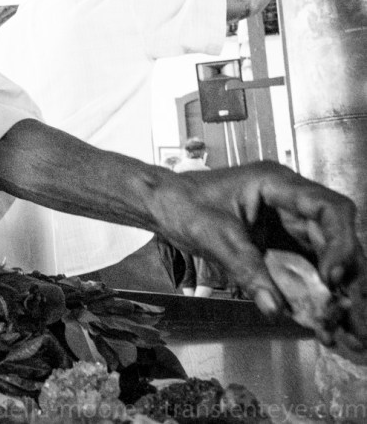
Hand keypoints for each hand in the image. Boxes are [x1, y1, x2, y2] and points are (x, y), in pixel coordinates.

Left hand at [156, 162, 364, 325]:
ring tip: (348, 327)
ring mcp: (287, 223)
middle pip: (335, 237)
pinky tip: (324, 320)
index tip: (334, 276)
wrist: (162, 204)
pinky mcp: (280, 243)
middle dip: (348, 277)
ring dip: (337, 291)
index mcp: (276, 183)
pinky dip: (315, 294)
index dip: (341, 242)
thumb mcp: (213, 235)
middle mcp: (290, 202)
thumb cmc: (183, 203)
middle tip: (352, 314)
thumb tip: (275, 307)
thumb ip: (245, 269)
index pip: (329, 208)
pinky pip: (306, 268)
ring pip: (326, 257)